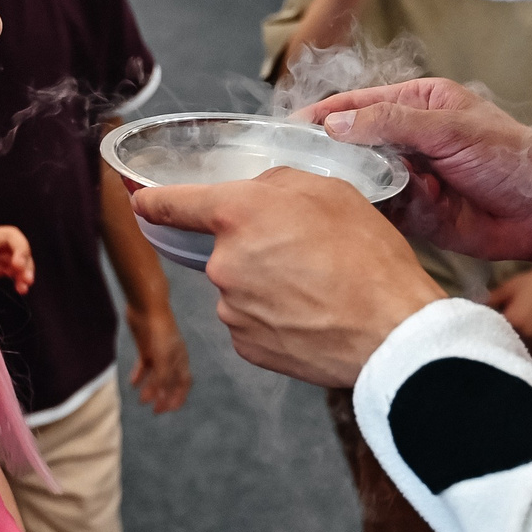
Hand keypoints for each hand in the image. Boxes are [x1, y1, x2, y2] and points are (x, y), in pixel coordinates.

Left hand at [125, 299, 189, 412]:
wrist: (148, 307)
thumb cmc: (160, 331)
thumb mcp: (163, 358)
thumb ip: (161, 379)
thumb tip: (156, 400)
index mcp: (181, 359)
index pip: (184, 383)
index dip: (178, 397)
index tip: (167, 410)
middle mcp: (172, 357)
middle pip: (170, 381)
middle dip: (164, 396)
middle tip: (154, 410)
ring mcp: (159, 352)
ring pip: (157, 375)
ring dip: (151, 388)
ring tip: (142, 400)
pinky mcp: (146, 346)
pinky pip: (144, 365)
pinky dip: (140, 375)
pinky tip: (132, 383)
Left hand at [129, 169, 443, 388]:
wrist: (390, 332)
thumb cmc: (367, 257)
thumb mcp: (330, 191)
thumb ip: (278, 185)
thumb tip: (256, 195)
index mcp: (238, 214)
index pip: (170, 204)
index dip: (152, 199)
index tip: (140, 200)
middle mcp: (223, 263)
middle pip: (222, 248)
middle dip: (255, 247)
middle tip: (305, 252)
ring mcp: (231, 309)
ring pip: (239, 286)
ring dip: (267, 284)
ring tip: (318, 287)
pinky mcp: (246, 345)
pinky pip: (251, 321)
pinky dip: (274, 316)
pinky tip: (311, 314)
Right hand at [304, 80, 531, 283]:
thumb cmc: (508, 157)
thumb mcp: (448, 129)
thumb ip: (391, 124)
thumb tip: (337, 124)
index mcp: (419, 105)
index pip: (361, 103)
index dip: (326, 114)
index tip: (292, 126)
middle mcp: (410, 139)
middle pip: (355, 142)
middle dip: (329, 153)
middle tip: (292, 164)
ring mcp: (410, 177)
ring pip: (363, 178)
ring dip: (346, 185)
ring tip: (313, 192)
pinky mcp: (415, 213)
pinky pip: (379, 210)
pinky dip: (365, 212)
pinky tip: (346, 215)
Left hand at [486, 265, 531, 341]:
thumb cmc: (530, 283)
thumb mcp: (507, 288)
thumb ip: (491, 299)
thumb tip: (474, 306)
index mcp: (514, 320)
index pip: (492, 328)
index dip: (485, 324)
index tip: (480, 320)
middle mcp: (524, 332)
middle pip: (503, 336)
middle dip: (496, 329)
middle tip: (491, 320)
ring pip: (513, 339)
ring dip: (508, 333)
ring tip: (506, 320)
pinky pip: (523, 338)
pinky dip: (518, 333)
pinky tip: (517, 323)